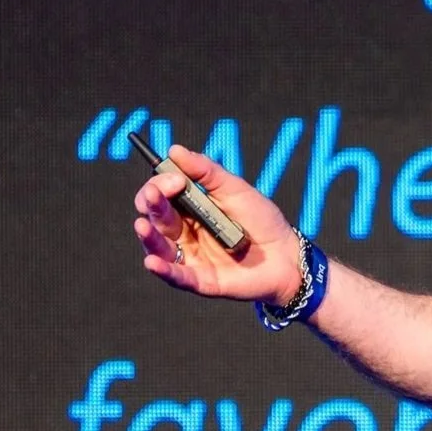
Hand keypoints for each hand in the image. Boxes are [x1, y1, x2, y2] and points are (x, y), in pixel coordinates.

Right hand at [132, 144, 302, 302]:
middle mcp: (184, 233)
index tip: (176, 180)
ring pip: (160, 247)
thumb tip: (175, 150)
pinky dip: (164, 270)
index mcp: (189, 210)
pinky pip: (178, 276)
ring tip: (142, 225)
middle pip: (156, 219)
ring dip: (149, 236)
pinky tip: (152, 262)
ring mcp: (191, 257)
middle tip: (154, 196)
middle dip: (151, 205)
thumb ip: (207, 172)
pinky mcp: (201, 280)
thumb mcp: (235, 190)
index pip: (161, 196)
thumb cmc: (262, 221)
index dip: (161, 185)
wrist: (289, 254)